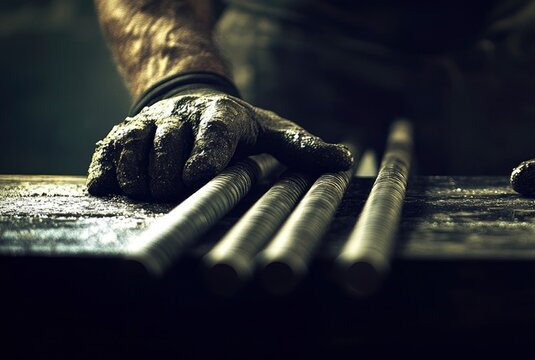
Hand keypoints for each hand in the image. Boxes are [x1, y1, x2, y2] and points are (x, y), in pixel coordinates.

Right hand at [86, 89, 351, 199]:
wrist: (195, 103)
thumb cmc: (244, 130)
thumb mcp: (277, 135)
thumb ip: (305, 150)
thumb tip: (344, 160)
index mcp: (223, 115)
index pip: (213, 131)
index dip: (206, 154)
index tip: (200, 177)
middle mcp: (183, 116)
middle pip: (169, 145)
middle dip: (171, 176)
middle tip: (177, 196)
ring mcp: (151, 124)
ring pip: (134, 147)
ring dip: (138, 176)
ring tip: (149, 195)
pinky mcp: (123, 134)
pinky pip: (107, 150)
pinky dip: (104, 170)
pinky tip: (106, 189)